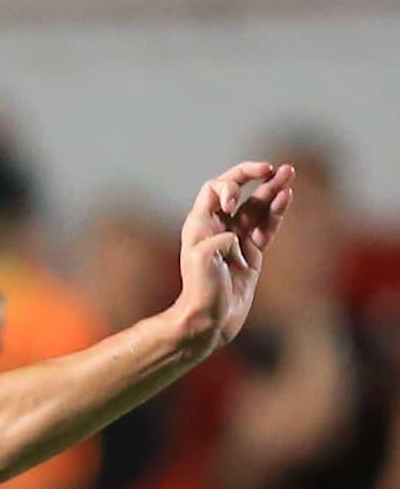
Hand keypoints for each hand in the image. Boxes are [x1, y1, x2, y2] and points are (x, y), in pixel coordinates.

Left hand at [169, 162, 292, 353]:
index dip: (230, 185)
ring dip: (272, 189)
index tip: (235, 201)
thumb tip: (235, 238)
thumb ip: (217, 241)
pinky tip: (286, 196)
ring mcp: (237, 239)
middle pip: (238, 192)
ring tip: (289, 172)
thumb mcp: (203, 261)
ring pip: (257, 207)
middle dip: (254, 177)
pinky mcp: (252, 253)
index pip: (215, 189)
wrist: (211, 321)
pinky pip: (267, 226)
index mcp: (200, 225)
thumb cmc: (202, 292)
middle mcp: (218, 228)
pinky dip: (277, 211)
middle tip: (273, 168)